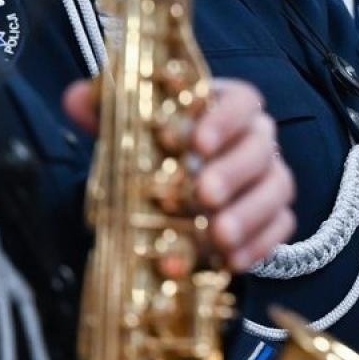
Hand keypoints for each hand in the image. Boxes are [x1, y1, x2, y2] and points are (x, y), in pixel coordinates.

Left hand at [65, 78, 295, 269]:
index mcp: (225, 106)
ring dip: (250, 213)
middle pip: (261, 147)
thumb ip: (104, 107)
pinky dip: (260, 245)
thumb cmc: (159, 145)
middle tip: (204, 194)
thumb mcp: (131, 123)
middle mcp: (256, 138)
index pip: (241, 100)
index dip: (225, 119)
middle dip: (234, 171)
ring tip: (219, 236)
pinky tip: (232, 260)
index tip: (198, 142)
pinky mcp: (274, 214)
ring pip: (278, 188)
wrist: (181, 183)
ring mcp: (269, 176)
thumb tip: (76, 99)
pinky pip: (281, 227)